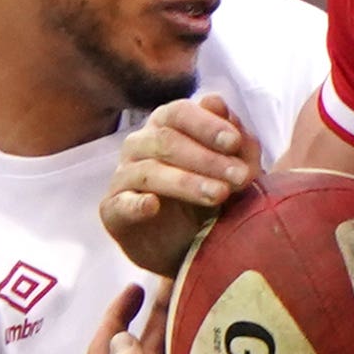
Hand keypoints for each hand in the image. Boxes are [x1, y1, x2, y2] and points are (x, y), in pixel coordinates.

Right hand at [102, 97, 261, 276]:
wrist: (187, 247)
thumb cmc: (209, 198)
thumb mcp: (233, 171)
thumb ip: (236, 143)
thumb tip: (219, 106)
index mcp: (166, 125)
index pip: (180, 113)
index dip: (207, 125)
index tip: (235, 142)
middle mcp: (139, 144)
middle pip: (167, 140)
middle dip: (208, 158)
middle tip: (240, 176)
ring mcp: (124, 176)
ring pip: (150, 171)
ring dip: (188, 182)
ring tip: (219, 195)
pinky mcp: (113, 210)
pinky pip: (121, 203)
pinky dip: (136, 204)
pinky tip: (153, 206)